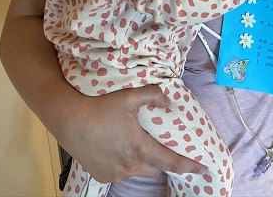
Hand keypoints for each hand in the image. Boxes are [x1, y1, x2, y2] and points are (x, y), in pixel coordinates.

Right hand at [59, 85, 205, 182]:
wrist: (71, 120)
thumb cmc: (101, 107)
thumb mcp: (129, 97)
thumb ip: (152, 95)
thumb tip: (167, 101)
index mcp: (141, 148)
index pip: (171, 161)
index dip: (189, 165)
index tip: (201, 168)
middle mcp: (130, 165)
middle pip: (155, 167)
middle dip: (162, 159)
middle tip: (161, 147)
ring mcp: (116, 173)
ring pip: (138, 170)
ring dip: (142, 161)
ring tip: (136, 144)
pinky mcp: (103, 176)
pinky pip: (121, 173)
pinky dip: (125, 164)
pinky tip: (117, 149)